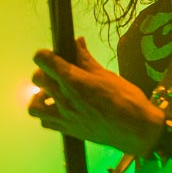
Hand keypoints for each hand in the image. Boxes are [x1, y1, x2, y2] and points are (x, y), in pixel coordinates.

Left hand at [28, 37, 163, 156]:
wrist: (137, 130)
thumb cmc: (127, 100)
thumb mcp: (107, 75)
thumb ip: (86, 59)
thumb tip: (76, 42)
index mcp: (74, 81)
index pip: (44, 60)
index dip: (46, 54)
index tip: (55, 55)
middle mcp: (64, 98)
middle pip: (38, 78)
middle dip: (46, 72)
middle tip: (59, 73)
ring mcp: (64, 116)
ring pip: (34, 105)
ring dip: (39, 96)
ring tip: (52, 94)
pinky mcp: (68, 130)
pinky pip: (45, 122)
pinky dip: (48, 115)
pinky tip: (59, 110)